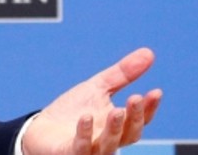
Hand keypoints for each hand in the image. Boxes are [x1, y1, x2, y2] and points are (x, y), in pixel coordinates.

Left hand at [22, 47, 162, 154]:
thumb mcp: (98, 88)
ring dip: (113, 129)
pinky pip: (80, 147)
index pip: (139, 120)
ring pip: (108, 145)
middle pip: (128, 134)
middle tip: (135, 98)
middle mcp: (107, 140)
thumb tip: (148, 53)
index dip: (149, 108)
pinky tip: (85, 117)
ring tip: (116, 111)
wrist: (42, 129)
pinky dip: (84, 134)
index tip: (155, 92)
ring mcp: (91, 149)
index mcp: (117, 125)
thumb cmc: (72, 111)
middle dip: (134, 118)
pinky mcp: (70, 153)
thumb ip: (122, 74)